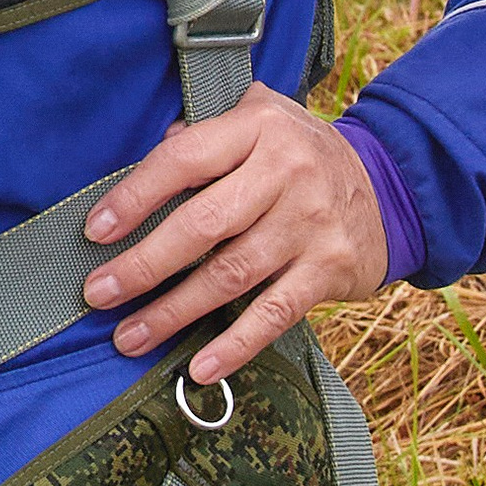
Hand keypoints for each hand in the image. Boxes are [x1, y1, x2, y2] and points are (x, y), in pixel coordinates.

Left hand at [83, 85, 388, 387]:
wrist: (390, 185)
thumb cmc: (298, 154)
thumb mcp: (259, 118)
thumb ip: (203, 134)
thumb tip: (143, 168)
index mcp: (259, 127)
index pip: (185, 159)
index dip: (136, 196)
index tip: (96, 230)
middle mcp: (287, 173)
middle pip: (204, 224)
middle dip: (144, 264)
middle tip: (98, 293)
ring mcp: (310, 224)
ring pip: (231, 274)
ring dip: (173, 312)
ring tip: (129, 336)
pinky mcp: (328, 270)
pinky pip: (273, 313)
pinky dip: (235, 345)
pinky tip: (199, 367)